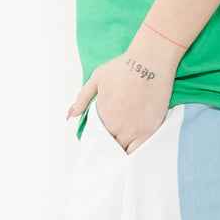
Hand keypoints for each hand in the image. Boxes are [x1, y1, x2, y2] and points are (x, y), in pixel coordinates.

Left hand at [67, 24, 185, 153]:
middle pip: (109, 146)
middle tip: (112, 152)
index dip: (99, 141)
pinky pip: (137, 153)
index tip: (102, 143)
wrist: (149, 61)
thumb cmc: (125, 66)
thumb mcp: (98, 77)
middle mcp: (113, 124)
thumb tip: (71, 114)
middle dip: (109, 149)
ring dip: (122, 153)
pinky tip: (134, 157)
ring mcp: (131, 130)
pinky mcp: (147, 131)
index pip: (96, 136)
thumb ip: (83, 97)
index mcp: (101, 113)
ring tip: (123, 156)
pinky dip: (134, 156)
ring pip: (122, 152)